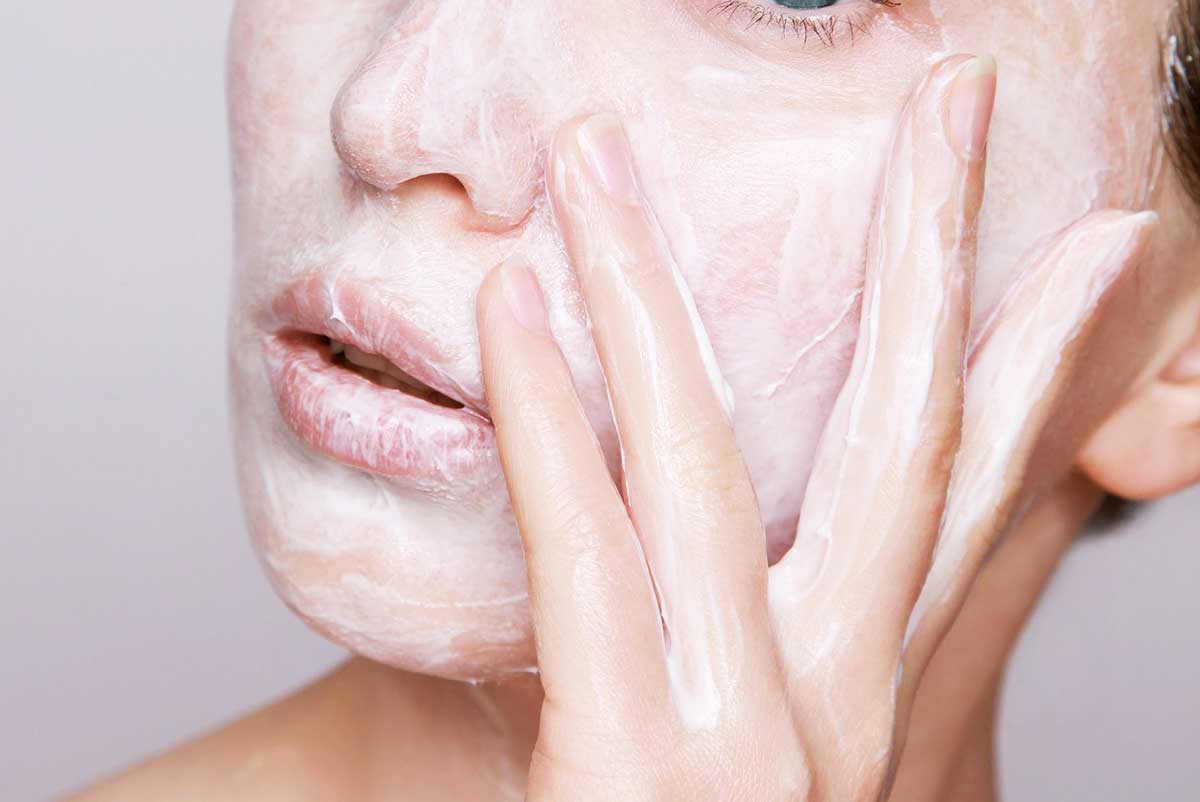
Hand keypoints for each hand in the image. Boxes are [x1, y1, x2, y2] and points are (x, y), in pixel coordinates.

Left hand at [475, 55, 1154, 800]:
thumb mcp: (749, 741)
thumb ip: (760, 631)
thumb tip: (732, 508)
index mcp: (868, 688)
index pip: (976, 491)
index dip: (1050, 355)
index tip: (1103, 238)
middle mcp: (839, 698)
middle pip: (906, 432)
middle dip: (931, 251)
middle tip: (950, 101)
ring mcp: (747, 731)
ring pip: (714, 457)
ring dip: (648, 288)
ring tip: (598, 158)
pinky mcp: (633, 764)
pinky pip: (588, 549)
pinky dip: (547, 415)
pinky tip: (512, 304)